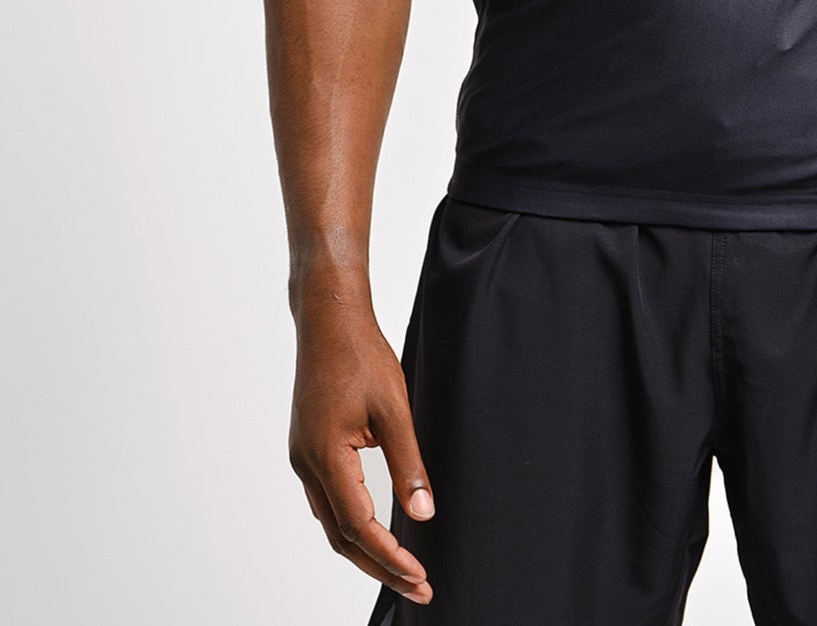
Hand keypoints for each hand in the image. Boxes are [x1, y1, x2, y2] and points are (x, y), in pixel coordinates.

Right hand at [288, 296, 436, 605]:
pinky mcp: (307, 447)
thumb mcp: (394, 409)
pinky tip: (375, 528)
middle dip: (379, 566)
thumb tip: (424, 513)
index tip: (420, 575)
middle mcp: (307, 465)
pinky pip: (327, 500)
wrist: (328, 319)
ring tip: (402, 567)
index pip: (359, 526)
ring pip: (331, 521)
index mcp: (326, 457)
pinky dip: (351, 524)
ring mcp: (303, 457)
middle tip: (418, 586)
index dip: (390, 556)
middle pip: (341, 536)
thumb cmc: (361, 355)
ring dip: (365, 550)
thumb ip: (408, 463)